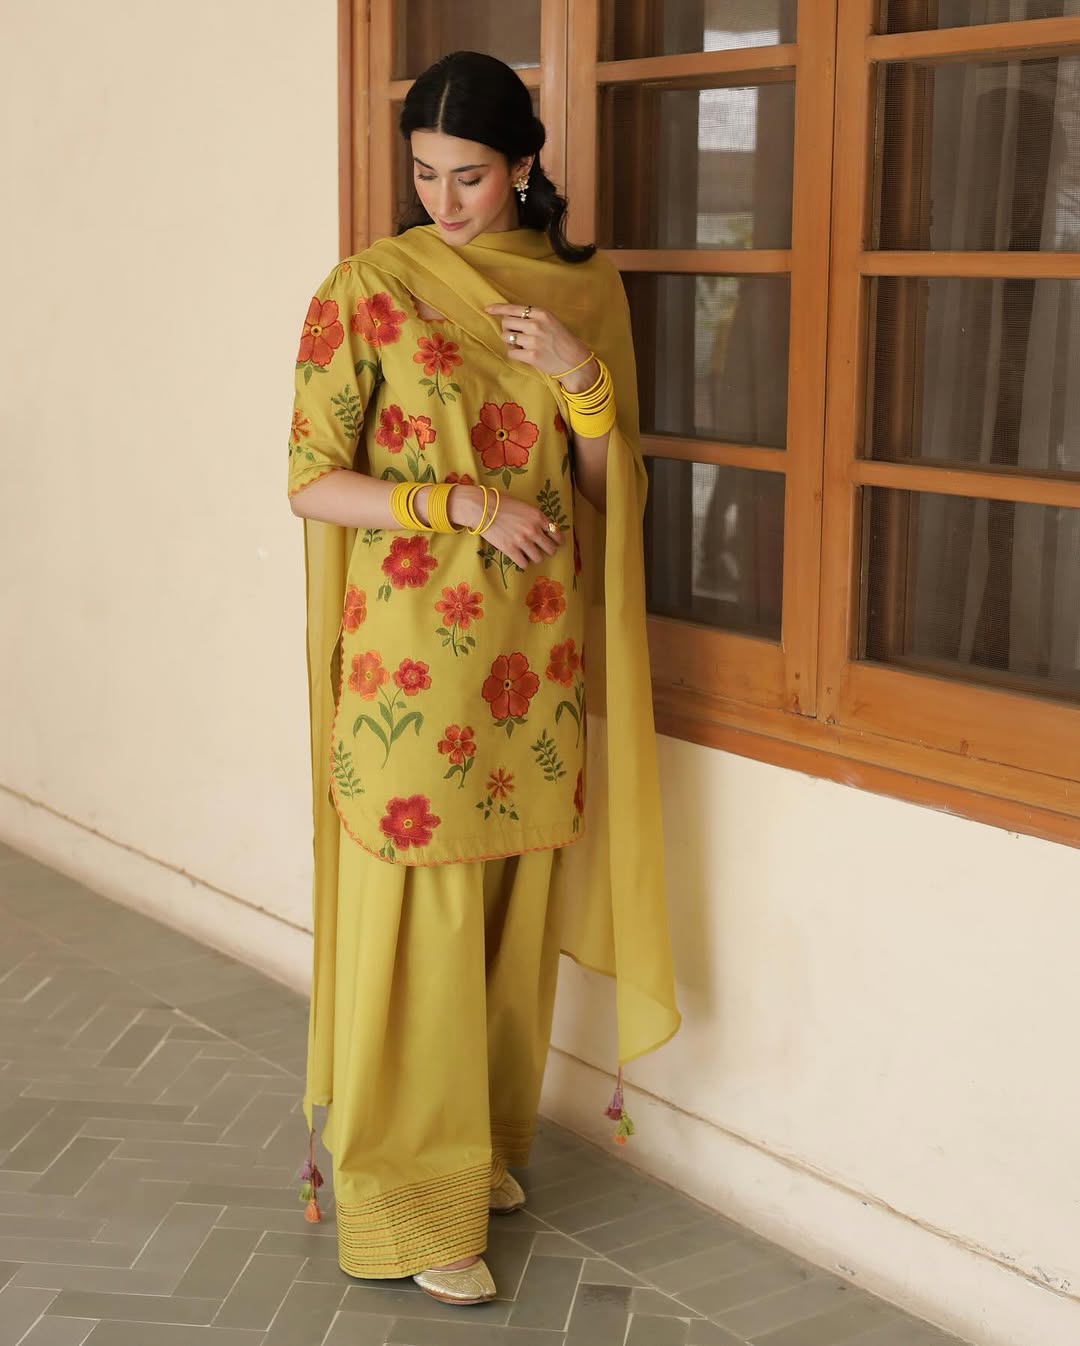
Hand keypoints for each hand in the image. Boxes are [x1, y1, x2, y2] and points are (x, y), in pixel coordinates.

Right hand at [447, 484, 562, 568]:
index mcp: (538, 517)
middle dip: (548, 550)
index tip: (557, 543)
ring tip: (530, 554)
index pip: (556, 533)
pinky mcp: (511, 550)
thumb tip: (543, 527)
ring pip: (538, 558)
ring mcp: (523, 541)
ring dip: (535, 557)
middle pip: (550, 548)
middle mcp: (533, 530)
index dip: (558, 540)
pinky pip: (524, 564)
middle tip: (543, 550)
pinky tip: (520, 558)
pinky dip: (523, 562)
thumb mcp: (524, 506)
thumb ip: (535, 517)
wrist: (482, 508)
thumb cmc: (501, 503)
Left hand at [484, 303, 597, 389]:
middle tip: (517, 336)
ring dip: (510, 343)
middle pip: (506, 323)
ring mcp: (533, 341)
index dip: (498, 309)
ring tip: (523, 346)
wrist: (575, 362)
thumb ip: (533, 318)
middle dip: (508, 330)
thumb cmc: (563, 342)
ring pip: (506, 338)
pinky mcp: (531, 356)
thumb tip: (509, 318)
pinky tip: (525, 355)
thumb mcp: (551, 322)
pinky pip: (511, 353)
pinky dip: (515, 355)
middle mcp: (536, 325)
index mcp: (541, 313)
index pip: (514, 308)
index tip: (487, 309)